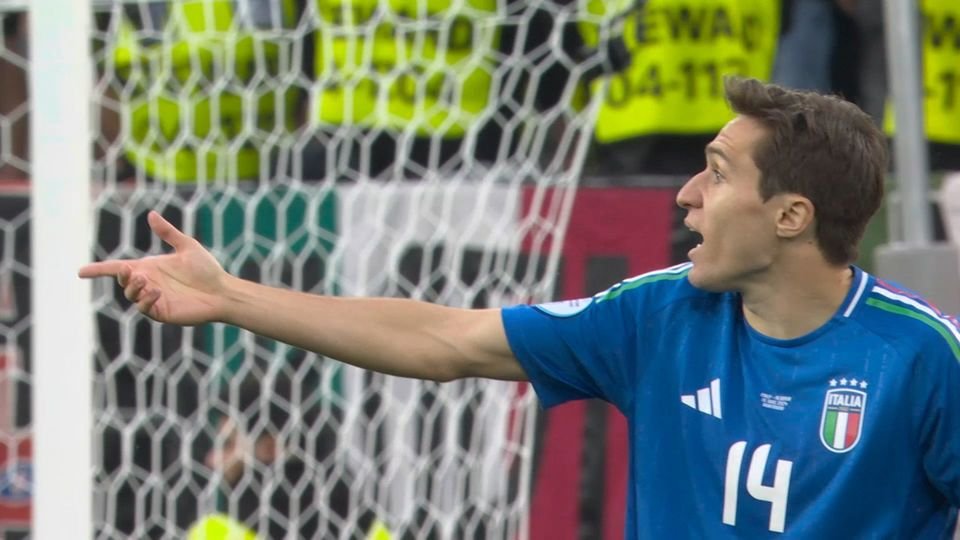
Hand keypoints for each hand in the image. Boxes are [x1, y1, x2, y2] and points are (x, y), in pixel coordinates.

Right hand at [78, 210, 229, 324]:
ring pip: (131, 295)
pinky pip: (145, 308)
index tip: (80, 272)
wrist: (222, 290)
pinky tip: (157, 292)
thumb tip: (151, 214)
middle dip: (121, 276)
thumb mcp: (186, 246)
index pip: (118, 269)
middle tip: (132, 271)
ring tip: (147, 281)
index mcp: (150, 268)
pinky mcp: (162, 312)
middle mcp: (149, 283)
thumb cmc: (207, 269)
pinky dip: (146, 300)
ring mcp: (154, 299)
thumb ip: (168, 232)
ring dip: (134, 288)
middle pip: (123, 281)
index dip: (99, 270)